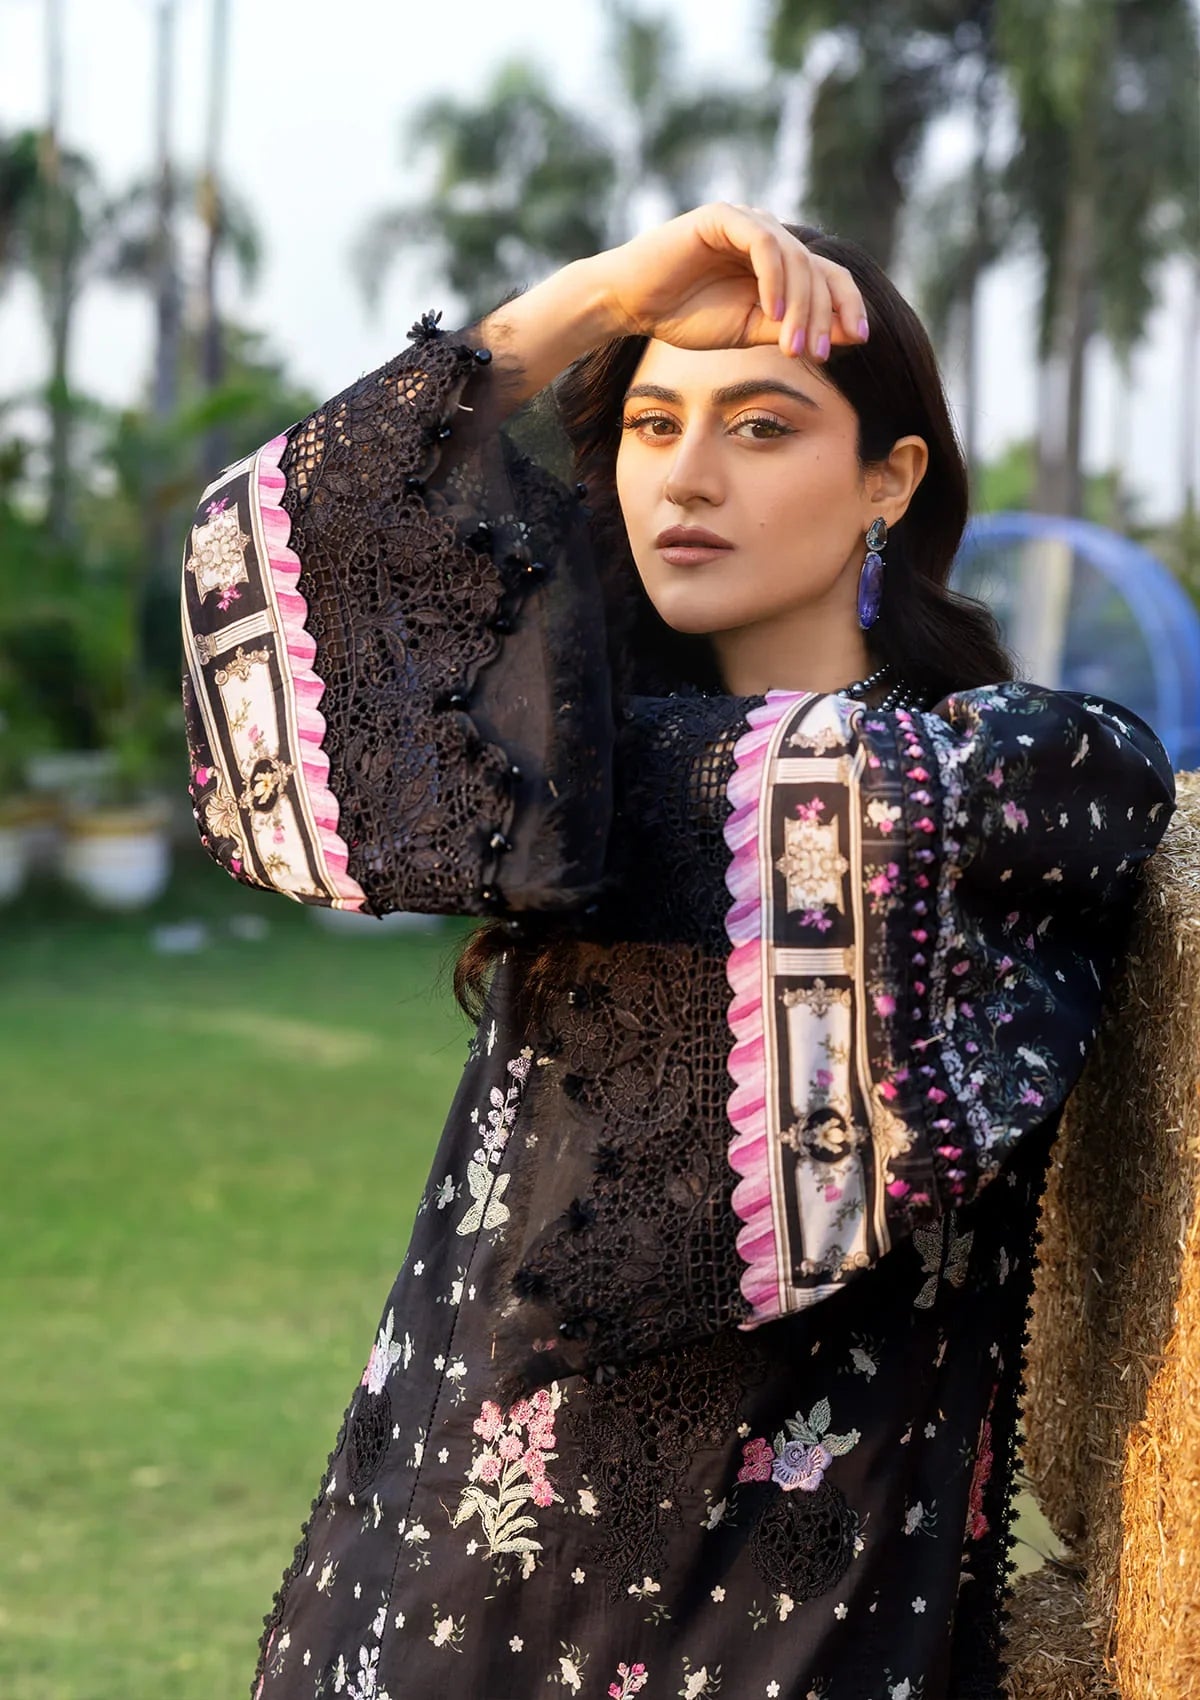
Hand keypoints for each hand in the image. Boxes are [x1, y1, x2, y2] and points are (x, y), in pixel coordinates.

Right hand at [596, 201, 868, 361]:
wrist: (634, 304)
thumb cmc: (687, 316)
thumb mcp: (750, 329)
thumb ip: (792, 327)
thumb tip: (849, 335)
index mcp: (779, 261)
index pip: (828, 276)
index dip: (848, 305)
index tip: (859, 340)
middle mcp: (770, 235)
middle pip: (817, 269)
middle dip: (821, 315)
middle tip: (817, 357)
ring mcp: (748, 221)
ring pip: (795, 258)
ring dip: (799, 305)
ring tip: (793, 346)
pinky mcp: (724, 217)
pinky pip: (764, 244)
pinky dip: (774, 278)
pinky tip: (771, 310)